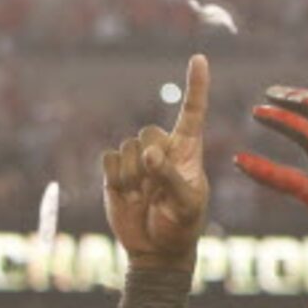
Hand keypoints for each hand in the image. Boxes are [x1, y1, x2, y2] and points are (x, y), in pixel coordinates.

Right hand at [101, 54, 210, 271]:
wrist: (154, 250)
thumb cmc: (180, 225)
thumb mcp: (186, 204)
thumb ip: (170, 176)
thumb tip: (148, 154)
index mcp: (188, 149)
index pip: (193, 110)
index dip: (196, 85)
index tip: (198, 58)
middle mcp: (163, 149)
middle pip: (148, 131)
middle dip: (149, 158)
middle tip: (155, 187)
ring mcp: (138, 160)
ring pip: (127, 148)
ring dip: (132, 176)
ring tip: (142, 196)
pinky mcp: (115, 173)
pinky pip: (108, 159)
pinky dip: (115, 178)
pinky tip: (125, 194)